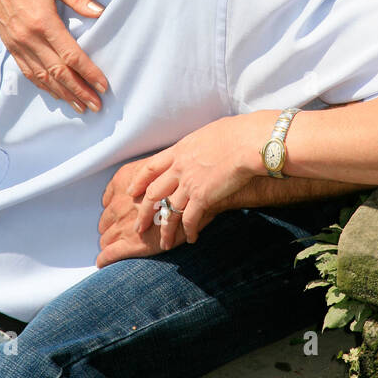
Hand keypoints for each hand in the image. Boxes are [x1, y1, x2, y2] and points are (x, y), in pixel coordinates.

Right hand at [0, 0, 108, 113]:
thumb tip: (99, 12)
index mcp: (43, 22)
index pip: (71, 55)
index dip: (89, 73)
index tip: (103, 85)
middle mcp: (29, 38)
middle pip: (58, 73)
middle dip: (79, 91)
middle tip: (96, 106)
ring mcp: (17, 44)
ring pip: (43, 77)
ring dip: (63, 94)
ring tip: (79, 106)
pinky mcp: (10, 45)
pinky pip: (28, 71)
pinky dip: (43, 85)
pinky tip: (54, 92)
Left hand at [99, 116, 263, 259]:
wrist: (247, 142)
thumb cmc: (237, 133)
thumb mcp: (208, 134)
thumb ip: (199, 146)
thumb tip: (201, 147)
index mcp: (179, 150)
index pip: (150, 167)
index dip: (138, 181)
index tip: (131, 192)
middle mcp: (179, 168)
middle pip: (153, 194)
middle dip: (144, 213)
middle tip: (138, 227)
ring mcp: (189, 183)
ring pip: (169, 212)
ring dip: (166, 231)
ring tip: (164, 244)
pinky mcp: (202, 197)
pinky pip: (190, 219)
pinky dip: (189, 231)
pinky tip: (192, 239)